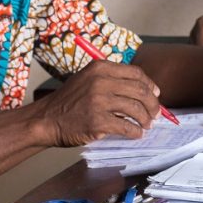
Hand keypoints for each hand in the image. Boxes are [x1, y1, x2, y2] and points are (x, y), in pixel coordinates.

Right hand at [33, 61, 160, 145]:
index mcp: (100, 68)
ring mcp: (99, 101)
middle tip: (156, 114)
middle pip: (140, 91)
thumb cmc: (69, 102)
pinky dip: (135, 132)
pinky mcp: (97, 121)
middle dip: (153, 104)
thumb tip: (143, 90)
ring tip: (147, 125)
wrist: (46, 119)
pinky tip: (136, 134)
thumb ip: (111, 80)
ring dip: (146, 119)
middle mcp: (100, 81)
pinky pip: (126, 127)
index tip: (155, 94)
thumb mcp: (87, 80)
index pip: (136, 73)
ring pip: (136, 109)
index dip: (150, 85)